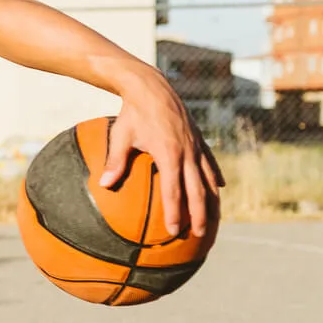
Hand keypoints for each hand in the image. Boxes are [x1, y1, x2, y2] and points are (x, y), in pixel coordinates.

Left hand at [100, 70, 224, 237]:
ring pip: (209, 180)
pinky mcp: (199, 139)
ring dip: (212, 202)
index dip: (174, 213)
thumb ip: (115, 162)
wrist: (152, 87)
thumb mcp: (120, 136)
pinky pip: (210, 163)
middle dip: (199, 215)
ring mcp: (196, 146)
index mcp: (168, 154)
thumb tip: (104, 185)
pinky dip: (215, 178)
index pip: (173, 192)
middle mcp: (187, 152)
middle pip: (197, 191)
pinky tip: (218, 190)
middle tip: (198, 235)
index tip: (173, 231)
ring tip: (213, 220)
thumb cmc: (132, 113)